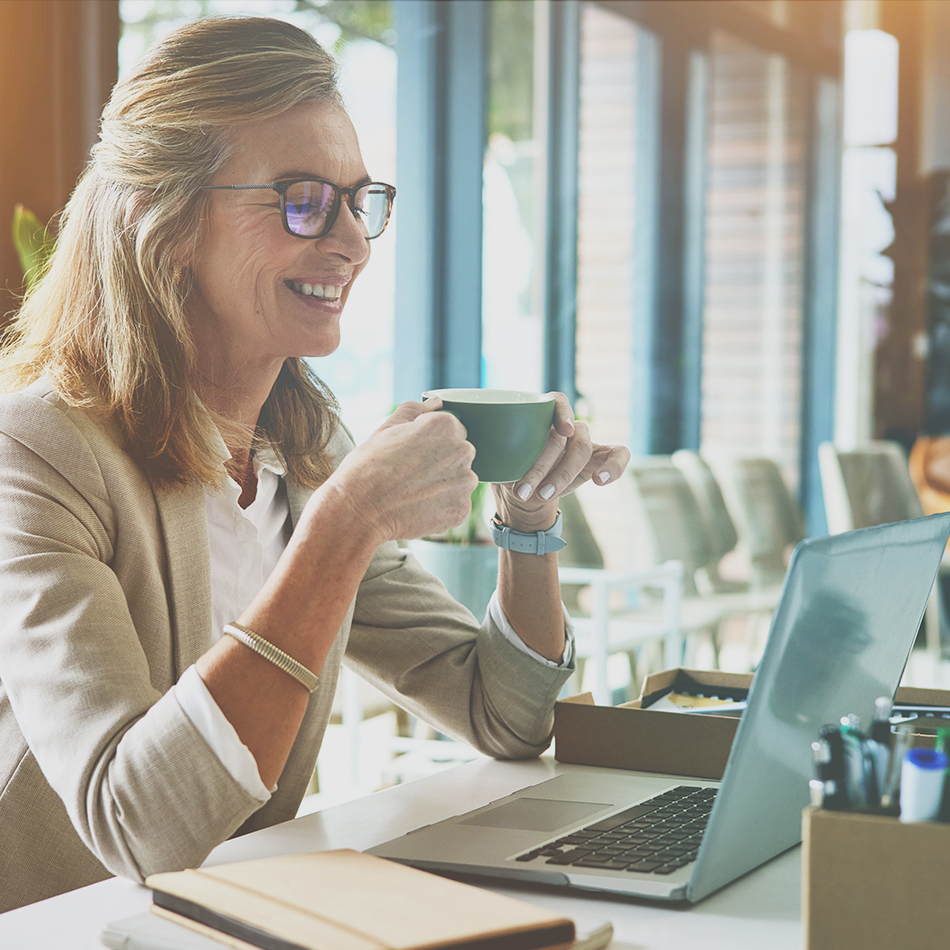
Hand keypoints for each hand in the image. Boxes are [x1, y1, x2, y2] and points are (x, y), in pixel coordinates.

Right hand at [320, 399, 478, 543]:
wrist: (359, 511)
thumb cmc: (368, 467)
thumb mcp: (387, 428)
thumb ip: (415, 410)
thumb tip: (435, 402)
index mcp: (445, 425)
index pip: (450, 429)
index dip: (429, 441)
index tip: (412, 454)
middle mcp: (462, 451)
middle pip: (459, 454)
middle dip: (441, 462)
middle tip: (411, 474)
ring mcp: (464, 482)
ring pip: (460, 480)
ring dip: (444, 485)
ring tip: (414, 492)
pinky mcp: (462, 509)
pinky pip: (457, 504)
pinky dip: (442, 507)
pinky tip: (418, 507)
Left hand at [492, 393, 629, 531]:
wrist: (524, 498)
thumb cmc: (509, 473)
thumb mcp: (495, 463)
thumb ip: (494, 456)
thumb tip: (478, 454)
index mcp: (541, 418)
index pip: (557, 401)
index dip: (562, 412)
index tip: (562, 430)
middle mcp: (565, 427)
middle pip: (565, 437)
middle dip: (543, 466)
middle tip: (523, 491)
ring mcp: (584, 443)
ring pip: (583, 450)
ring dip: (563, 475)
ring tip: (542, 497)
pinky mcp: (599, 460)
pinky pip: (619, 456)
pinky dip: (615, 468)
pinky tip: (600, 482)